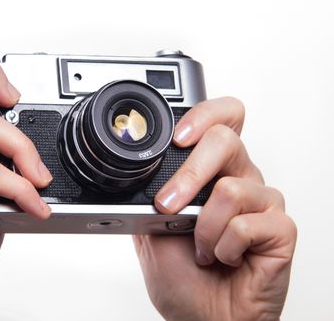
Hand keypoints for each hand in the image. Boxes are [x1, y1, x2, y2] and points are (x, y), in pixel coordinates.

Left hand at [133, 97, 296, 320]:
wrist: (202, 319)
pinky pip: (247, 223)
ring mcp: (263, 204)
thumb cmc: (182, 279)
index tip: (177, 138)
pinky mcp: (280, 230)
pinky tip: (225, 259)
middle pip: (227, 139)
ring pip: (232, 188)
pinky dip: (224, 247)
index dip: (204, 115)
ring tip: (202, 249)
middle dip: (191, 174)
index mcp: (212, 172)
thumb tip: (136, 172)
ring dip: (203, 228)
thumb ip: (148, 196)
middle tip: (170, 205)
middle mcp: (240, 179)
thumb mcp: (149, 231)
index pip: (222, 119)